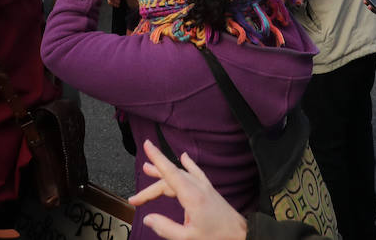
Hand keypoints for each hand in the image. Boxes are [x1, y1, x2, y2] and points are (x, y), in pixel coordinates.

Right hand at [128, 139, 247, 239]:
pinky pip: (195, 172)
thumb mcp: (187, 237)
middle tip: (136, 199)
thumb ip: (165, 228)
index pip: (170, 172)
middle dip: (150, 188)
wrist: (240, 235)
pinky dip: (188, 164)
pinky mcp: (209, 190)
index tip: (147, 145)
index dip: (157, 158)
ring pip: (180, 174)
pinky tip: (184, 157)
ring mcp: (204, 186)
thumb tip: (148, 218)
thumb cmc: (217, 237)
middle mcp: (197, 187)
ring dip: (164, 171)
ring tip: (148, 168)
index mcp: (191, 196)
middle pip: (169, 179)